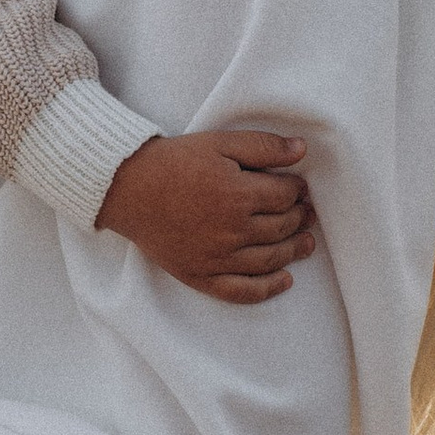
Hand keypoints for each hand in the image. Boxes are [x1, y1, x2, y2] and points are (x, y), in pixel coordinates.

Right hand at [96, 129, 315, 304]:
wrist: (127, 188)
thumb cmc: (173, 162)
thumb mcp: (219, 143)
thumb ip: (263, 146)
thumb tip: (302, 150)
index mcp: (239, 195)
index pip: (286, 196)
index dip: (297, 189)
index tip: (298, 187)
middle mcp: (233, 231)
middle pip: (283, 227)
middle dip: (300, 217)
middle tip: (306, 212)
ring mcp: (218, 258)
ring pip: (271, 259)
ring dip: (294, 251)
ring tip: (306, 243)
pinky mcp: (201, 275)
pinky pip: (242, 291)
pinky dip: (268, 289)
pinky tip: (285, 280)